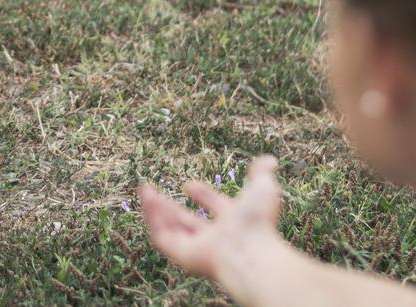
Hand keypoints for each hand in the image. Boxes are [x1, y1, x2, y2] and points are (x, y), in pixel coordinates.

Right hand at [137, 155, 282, 280]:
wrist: (248, 249)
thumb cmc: (257, 222)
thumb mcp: (262, 189)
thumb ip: (261, 174)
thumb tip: (270, 159)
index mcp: (233, 223)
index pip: (215, 208)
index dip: (203, 195)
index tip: (190, 185)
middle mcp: (215, 237)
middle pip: (186, 221)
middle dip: (169, 206)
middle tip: (153, 190)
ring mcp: (198, 248)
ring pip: (171, 229)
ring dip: (156, 210)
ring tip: (144, 190)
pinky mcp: (183, 256)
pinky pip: (162, 238)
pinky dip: (153, 220)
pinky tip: (148, 202)